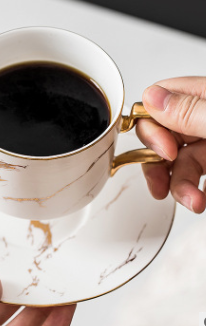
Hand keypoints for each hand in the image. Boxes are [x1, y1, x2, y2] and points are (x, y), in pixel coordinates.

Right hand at [136, 76, 205, 212]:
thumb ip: (191, 110)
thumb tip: (152, 98)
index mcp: (205, 98)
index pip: (160, 100)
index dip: (152, 126)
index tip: (164, 150)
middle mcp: (205, 119)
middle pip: (162, 135)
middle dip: (158, 161)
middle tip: (162, 176)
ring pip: (176, 162)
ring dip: (178, 186)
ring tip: (192, 201)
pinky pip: (194, 178)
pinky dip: (194, 194)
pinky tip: (201, 201)